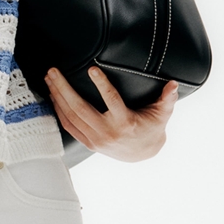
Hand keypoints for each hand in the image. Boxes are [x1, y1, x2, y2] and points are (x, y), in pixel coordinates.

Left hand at [45, 65, 178, 161]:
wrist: (143, 154)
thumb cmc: (151, 128)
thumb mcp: (162, 114)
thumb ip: (167, 98)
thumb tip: (173, 84)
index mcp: (124, 122)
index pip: (111, 101)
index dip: (101, 85)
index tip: (92, 69)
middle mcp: (106, 132)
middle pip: (80, 108)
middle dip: (64, 88)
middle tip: (54, 71)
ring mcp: (95, 139)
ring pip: (70, 117)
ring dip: (57, 97)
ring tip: (49, 79)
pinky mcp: (88, 143)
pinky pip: (68, 126)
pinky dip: (58, 111)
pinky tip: (53, 97)